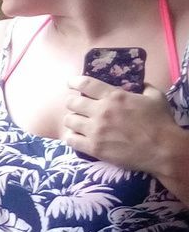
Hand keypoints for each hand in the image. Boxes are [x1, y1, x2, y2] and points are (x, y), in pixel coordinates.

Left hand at [64, 77, 186, 177]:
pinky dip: (71, 136)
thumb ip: (144, 88)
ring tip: (77, 122)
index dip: (75, 82)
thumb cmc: (160, 122)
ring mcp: (95, 130)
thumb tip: (140, 83)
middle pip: (72, 103)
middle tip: (76, 106)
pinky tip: (76, 136)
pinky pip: (70, 140)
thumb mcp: (156, 97)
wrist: (162, 149)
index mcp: (115, 96)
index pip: (86, 84)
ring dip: (72, 120)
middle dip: (72, 103)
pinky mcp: (93, 147)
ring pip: (69, 121)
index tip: (70, 83)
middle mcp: (101, 111)